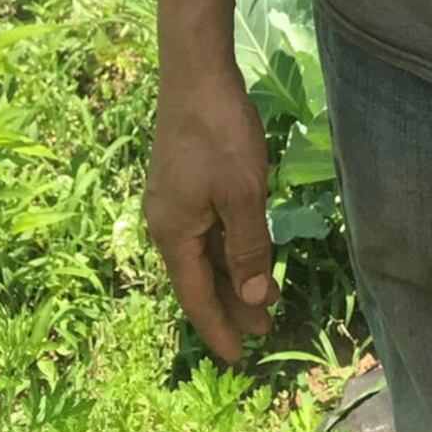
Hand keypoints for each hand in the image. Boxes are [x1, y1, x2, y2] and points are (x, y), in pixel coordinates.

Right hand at [143, 64, 278, 364]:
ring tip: (266, 295)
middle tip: (264, 330)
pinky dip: (227, 247)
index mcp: (173, 234)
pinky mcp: (182, 181)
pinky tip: (248, 249)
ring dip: (233, 275)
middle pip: (198, 277)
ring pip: (203, 252)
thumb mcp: (243, 196)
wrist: (196, 73)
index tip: (238, 357)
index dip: (219, 327)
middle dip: (232, 304)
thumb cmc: (220, 135)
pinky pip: (205, 229)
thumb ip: (248, 249)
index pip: (196, 296)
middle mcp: (165, 223)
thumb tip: (254, 298)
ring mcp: (171, 201)